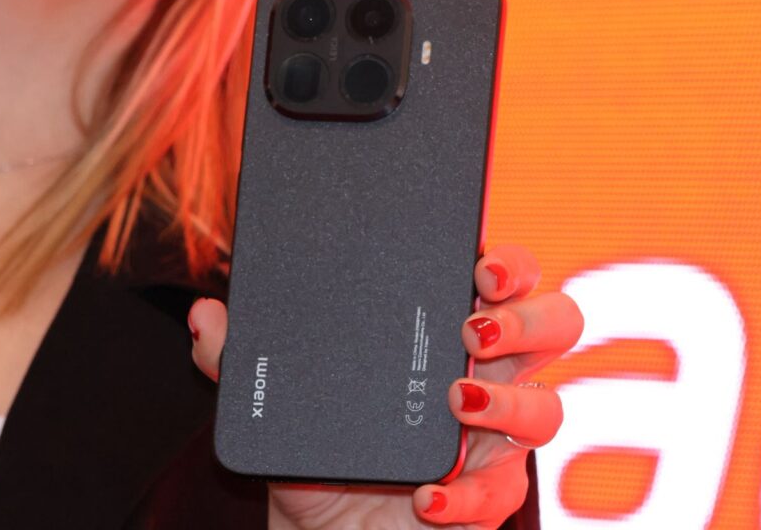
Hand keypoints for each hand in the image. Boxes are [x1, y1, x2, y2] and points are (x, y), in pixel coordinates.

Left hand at [189, 245, 582, 528]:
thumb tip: (205, 316)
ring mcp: (492, 439)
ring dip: (511, 403)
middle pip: (554, 326)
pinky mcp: (486, 498)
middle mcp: (483, 376)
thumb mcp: (274, 401)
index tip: (480, 264)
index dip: (509, 263)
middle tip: (474, 330)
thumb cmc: (317, 454)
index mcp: (441, 332)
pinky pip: (500, 494)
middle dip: (530, 318)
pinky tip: (427, 496)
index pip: (500, 278)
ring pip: (547, 408)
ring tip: (458, 404)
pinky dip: (465, 495)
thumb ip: (238, 358)